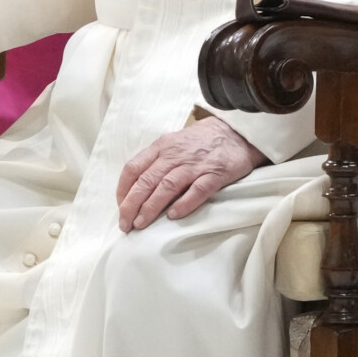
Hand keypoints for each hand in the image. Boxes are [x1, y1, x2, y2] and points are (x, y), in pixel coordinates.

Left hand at [115, 118, 263, 231]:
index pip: (133, 168)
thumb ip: (156, 161)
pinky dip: (184, 203)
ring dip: (151, 207)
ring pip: (166, 186)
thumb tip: (136, 188)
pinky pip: (197, 190)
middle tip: (125, 224)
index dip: (123, 190)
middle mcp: (175, 155)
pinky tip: (173, 216)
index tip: (120, 207)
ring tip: (141, 224)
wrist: (237, 132)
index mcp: (162, 146)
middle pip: (146, 181)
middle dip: (131, 205)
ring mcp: (195, 165)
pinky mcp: (216, 174)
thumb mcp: (174, 143)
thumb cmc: (202, 141)